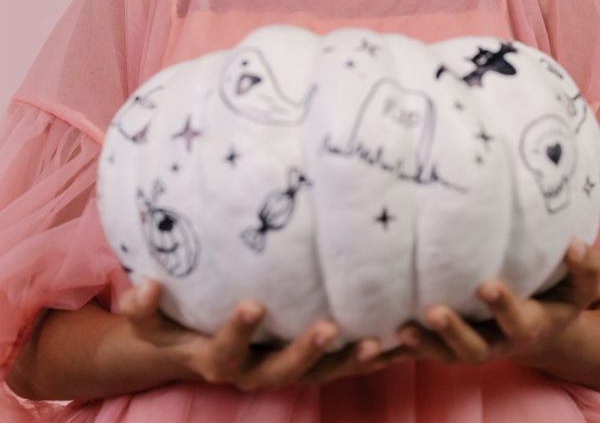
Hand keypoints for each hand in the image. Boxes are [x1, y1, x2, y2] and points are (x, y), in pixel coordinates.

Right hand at [119, 278, 411, 389]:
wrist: (193, 349)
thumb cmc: (172, 323)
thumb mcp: (150, 320)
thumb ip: (142, 306)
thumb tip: (143, 283)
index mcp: (216, 358)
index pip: (227, 349)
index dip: (239, 331)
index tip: (253, 303)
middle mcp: (253, 371)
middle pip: (282, 372)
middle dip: (305, 352)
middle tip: (329, 326)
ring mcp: (282, 370)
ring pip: (320, 376)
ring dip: (348, 362)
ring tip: (378, 342)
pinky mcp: (308, 364)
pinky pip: (340, 367)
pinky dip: (367, 358)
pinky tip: (398, 340)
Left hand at [395, 238, 599, 366]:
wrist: (544, 327)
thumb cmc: (560, 296)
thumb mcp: (582, 286)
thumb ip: (584, 267)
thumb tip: (573, 243)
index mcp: (528, 325)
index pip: (517, 321)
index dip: (502, 307)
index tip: (487, 284)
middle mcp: (496, 342)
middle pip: (474, 348)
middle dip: (455, 331)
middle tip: (434, 310)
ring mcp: (470, 346)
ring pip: (444, 355)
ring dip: (422, 345)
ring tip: (401, 329)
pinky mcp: (445, 344)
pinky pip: (422, 354)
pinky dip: (397, 351)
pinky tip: (372, 338)